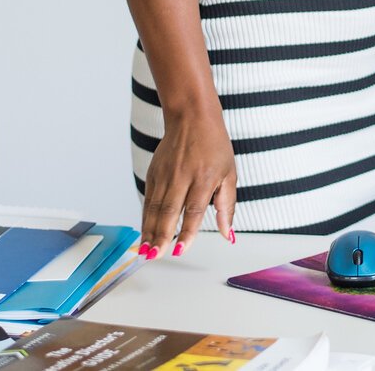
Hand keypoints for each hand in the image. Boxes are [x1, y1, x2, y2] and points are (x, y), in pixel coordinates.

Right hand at [140, 108, 236, 257]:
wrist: (192, 118)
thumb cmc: (214, 147)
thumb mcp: (229, 173)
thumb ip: (227, 206)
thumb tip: (227, 234)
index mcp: (204, 177)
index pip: (194, 209)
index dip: (187, 231)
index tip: (181, 249)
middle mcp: (182, 176)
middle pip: (169, 210)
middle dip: (161, 236)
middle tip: (155, 256)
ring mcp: (165, 174)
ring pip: (155, 207)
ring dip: (149, 231)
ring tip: (146, 251)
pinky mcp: (154, 173)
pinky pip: (148, 200)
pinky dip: (145, 218)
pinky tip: (144, 233)